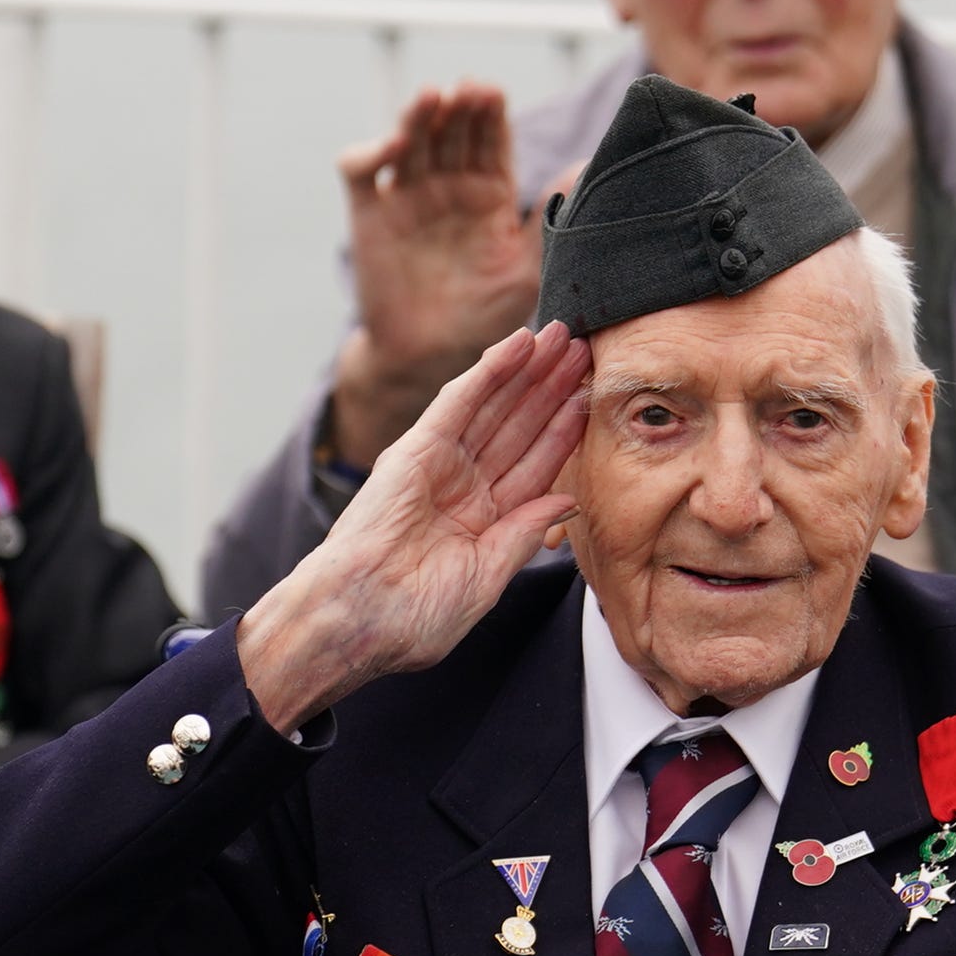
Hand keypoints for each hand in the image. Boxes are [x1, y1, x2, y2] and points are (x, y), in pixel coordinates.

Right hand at [238, 322, 588, 733]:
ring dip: (529, 371)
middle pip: (520, 427)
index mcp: (484, 520)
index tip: (594, 399)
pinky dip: (490, 371)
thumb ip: (524, 535)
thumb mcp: (486, 579)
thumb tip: (566, 501)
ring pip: (496, 406)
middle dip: (552, 389)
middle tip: (585, 348)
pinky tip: (519, 344)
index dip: (564, 431)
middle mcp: (464, 486)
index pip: (535, 465)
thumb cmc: (413, 617)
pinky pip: (460, 402)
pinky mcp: (416, 450)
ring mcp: (440, 465)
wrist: (360, 619)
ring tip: (564, 336)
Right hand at [329, 85, 547, 469]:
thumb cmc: (485, 316)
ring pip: (409, 140)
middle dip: (458, 107)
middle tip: (469, 91)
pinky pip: (360, 170)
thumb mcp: (526, 270)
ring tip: (434, 99)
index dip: (489, 114)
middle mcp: (447, 185)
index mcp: (489, 194)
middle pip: (450, 130)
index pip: (490, 140)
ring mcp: (406, 195)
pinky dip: (371, 151)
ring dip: (419, 117)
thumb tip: (586, 172)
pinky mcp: (369, 213)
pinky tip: (394, 148)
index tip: (493, 96)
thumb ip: (548, 222)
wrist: (430, 356)